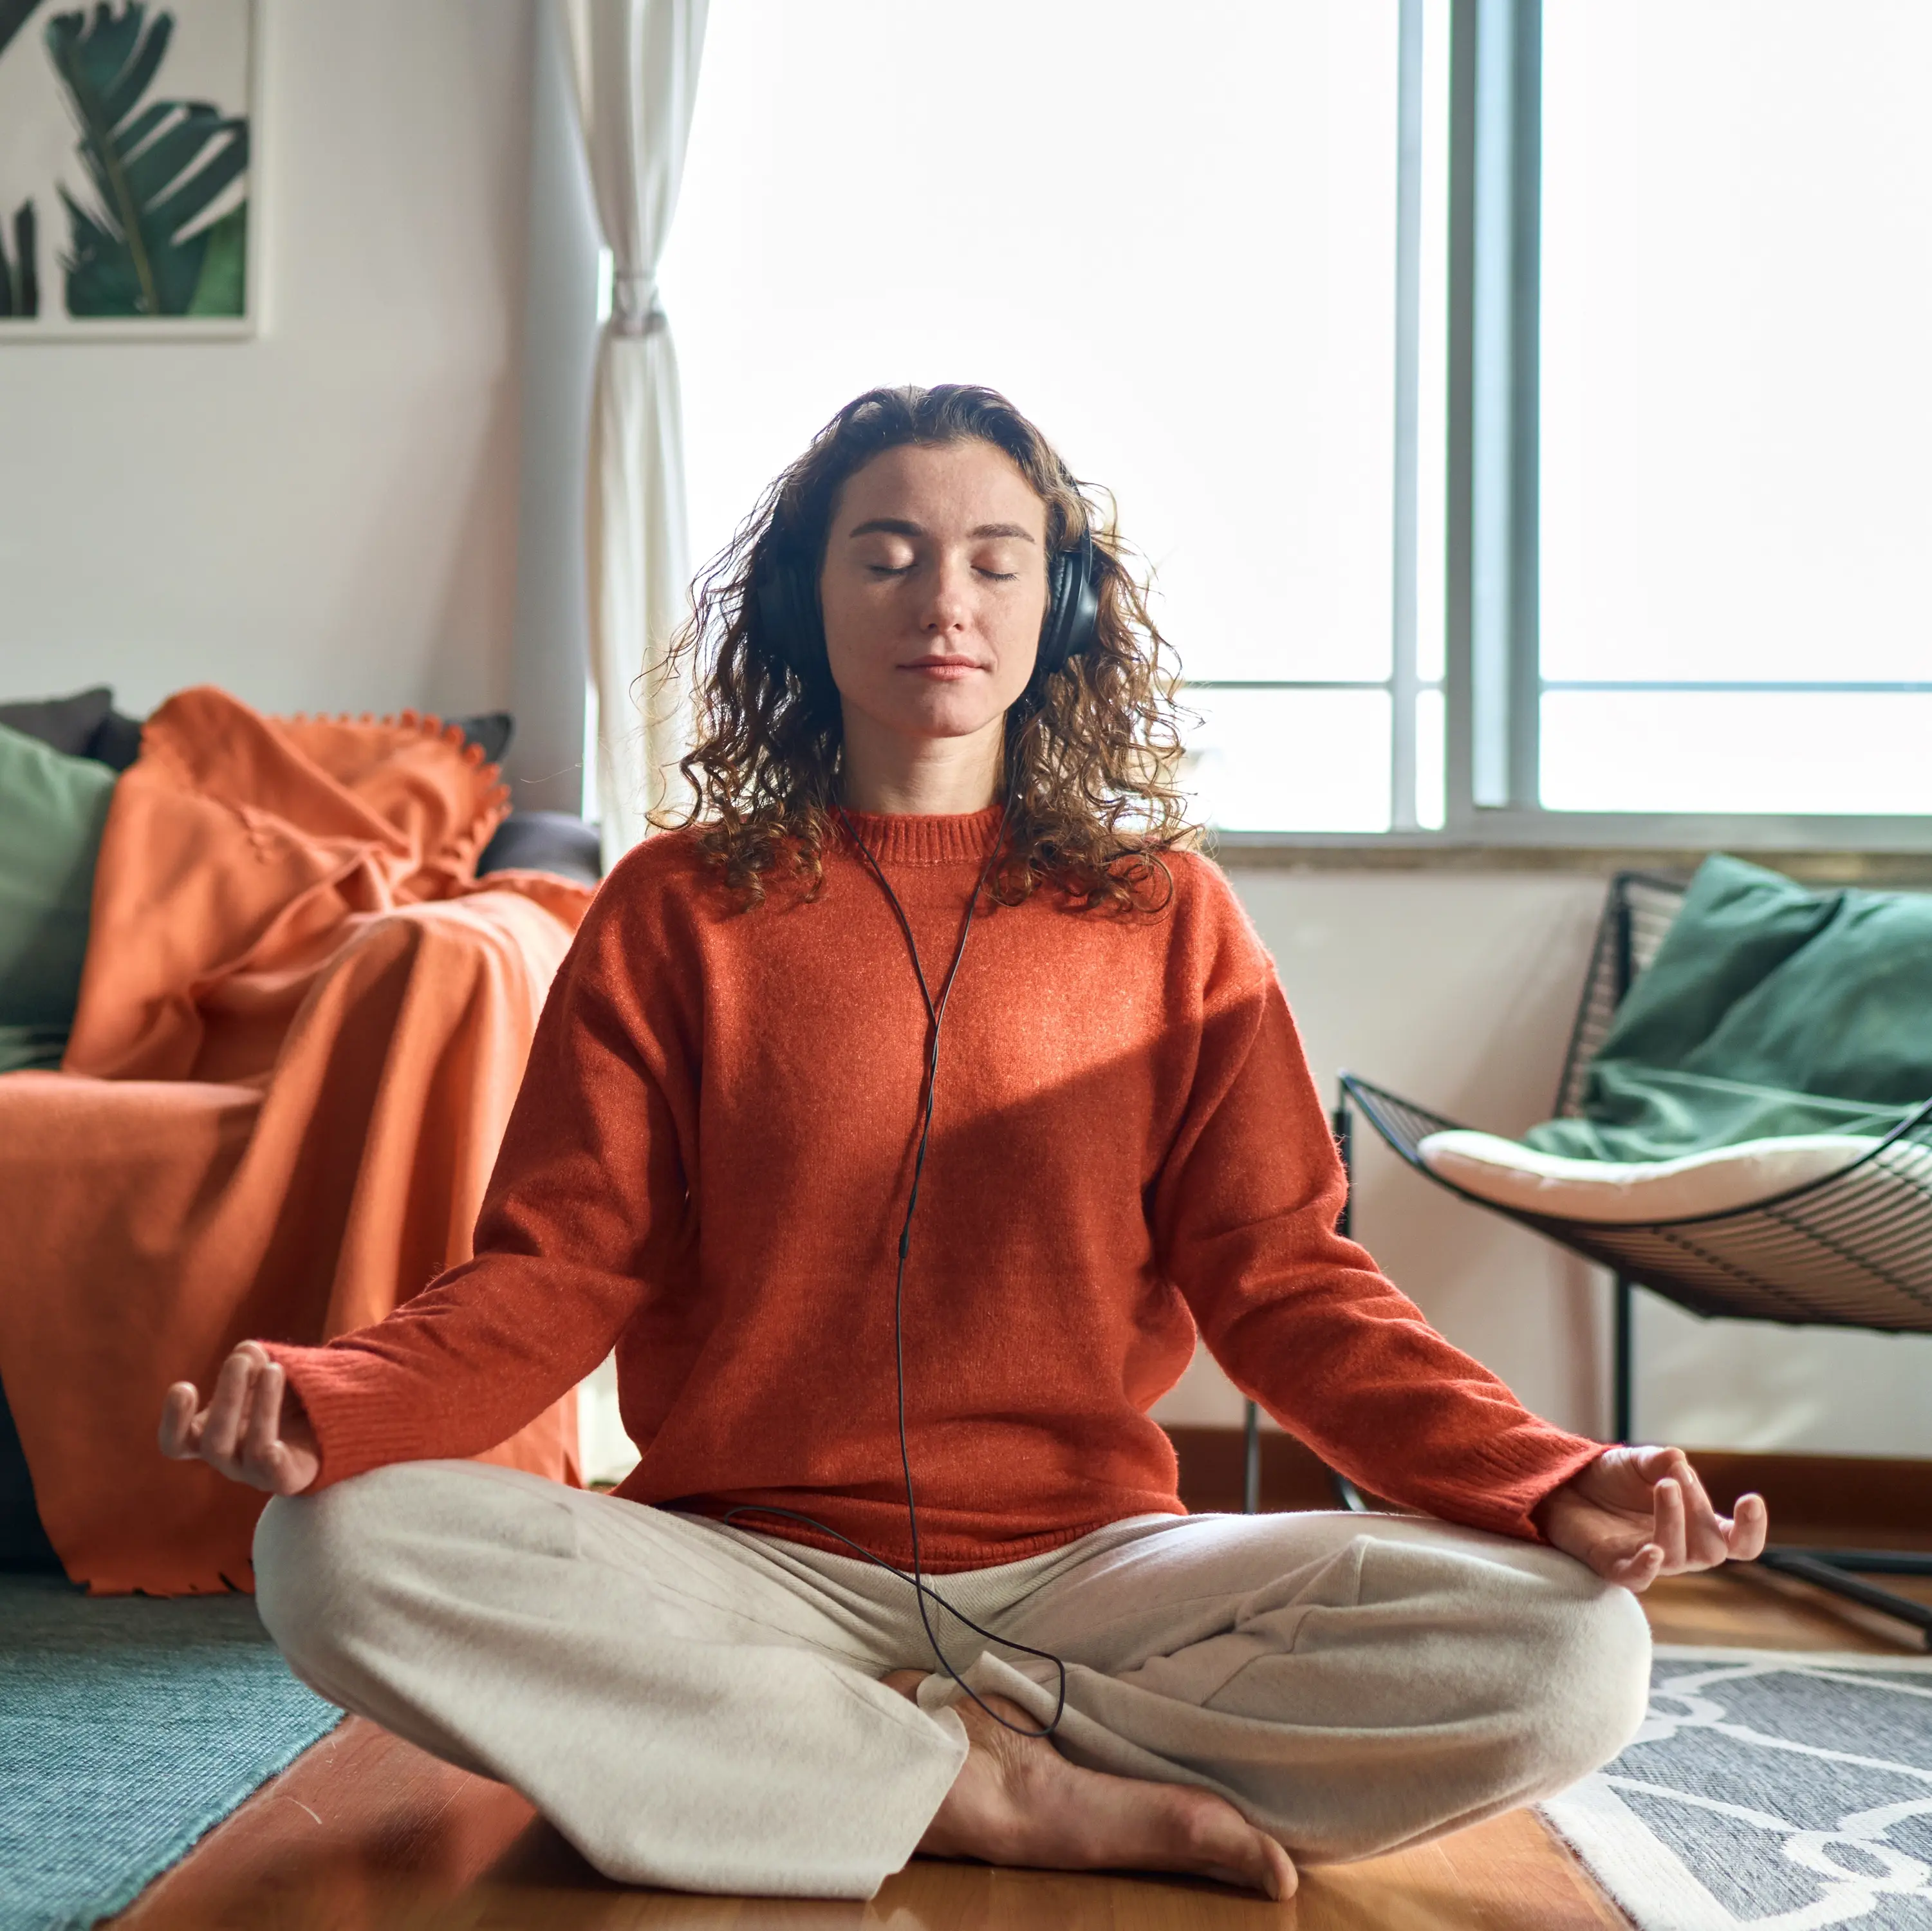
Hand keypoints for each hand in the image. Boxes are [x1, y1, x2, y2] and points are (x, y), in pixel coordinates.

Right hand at [159, 1340, 319, 1494]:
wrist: (316, 1427)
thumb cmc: (272, 1397)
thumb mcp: (257, 1375)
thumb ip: (250, 1362)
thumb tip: (248, 1350)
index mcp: (207, 1436)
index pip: (177, 1442)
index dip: (174, 1420)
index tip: (183, 1387)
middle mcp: (227, 1458)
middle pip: (214, 1442)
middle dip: (227, 1398)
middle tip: (241, 1361)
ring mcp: (255, 1473)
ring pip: (253, 1450)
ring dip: (262, 1408)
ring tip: (273, 1369)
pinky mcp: (287, 1480)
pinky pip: (278, 1477)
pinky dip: (275, 1462)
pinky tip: (277, 1446)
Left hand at [1534, 1444, 1767, 1592]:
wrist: (1564, 1485)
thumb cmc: (1612, 1478)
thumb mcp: (1638, 1461)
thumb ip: (1659, 1461)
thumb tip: (1677, 1458)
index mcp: (1696, 1526)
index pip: (1738, 1542)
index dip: (1751, 1529)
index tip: (1750, 1500)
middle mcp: (1679, 1549)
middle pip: (1711, 1549)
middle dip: (1699, 1510)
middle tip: (1674, 1478)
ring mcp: (1648, 1560)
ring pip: (1678, 1558)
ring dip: (1674, 1521)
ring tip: (1663, 1485)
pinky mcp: (1614, 1566)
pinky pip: (1637, 1578)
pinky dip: (1646, 1567)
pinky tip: (1652, 1550)